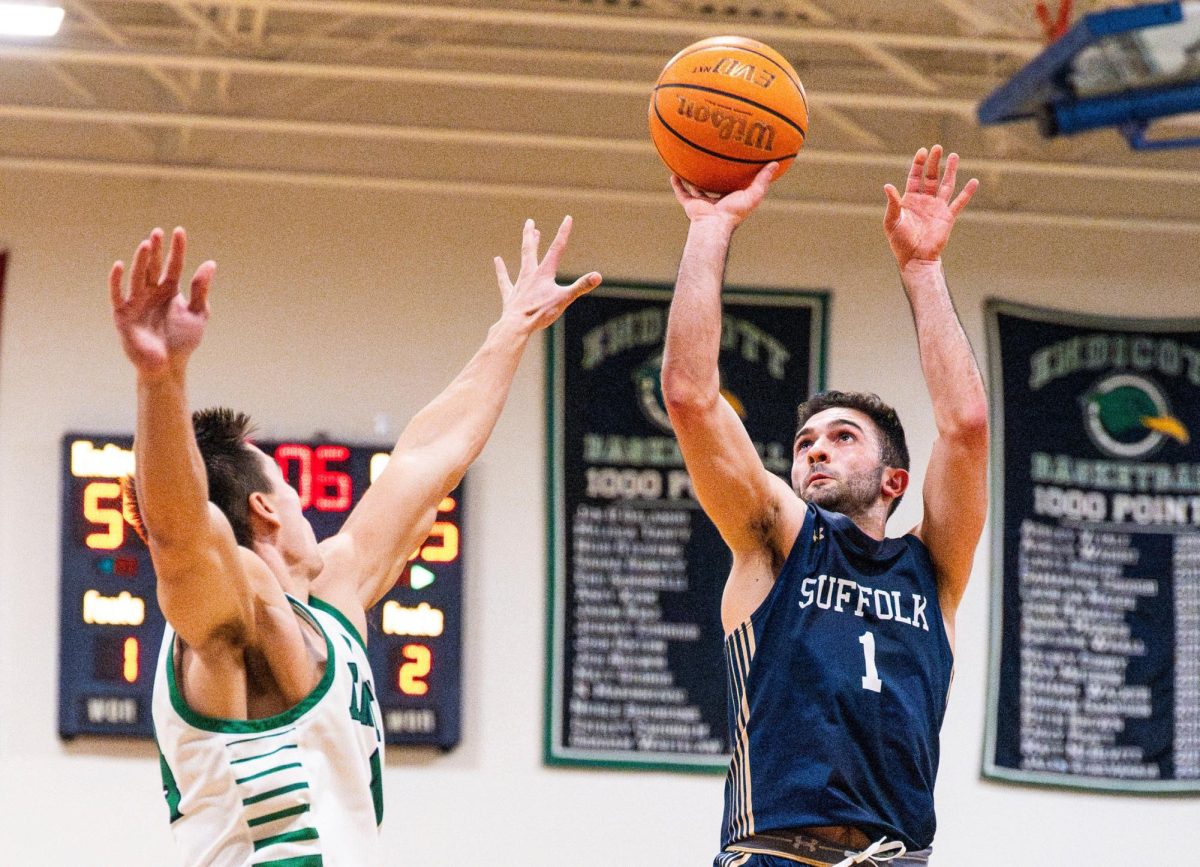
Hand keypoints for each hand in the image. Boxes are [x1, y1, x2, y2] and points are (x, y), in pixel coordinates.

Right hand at [109, 227, 214, 377]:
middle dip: (156, 251)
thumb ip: (201, 290)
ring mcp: (137, 302)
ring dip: (141, 261)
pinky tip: (119, 266)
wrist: (168, 366)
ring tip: (147, 244)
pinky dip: (116, 281)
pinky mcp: (123, 314)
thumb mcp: (198, 314)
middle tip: (158, 232)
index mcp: (170, 291)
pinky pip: (117, 294)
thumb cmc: (183, 342)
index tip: (180, 232)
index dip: (177, 250)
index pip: (174, 266)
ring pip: (138, 276)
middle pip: (154, 267)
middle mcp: (152, 293)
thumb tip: (210, 263)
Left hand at [494, 216, 600, 332]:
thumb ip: (581, 286)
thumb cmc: (540, 313)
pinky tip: (497, 260)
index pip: (557, 249)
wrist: (516, 326)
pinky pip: (505, 280)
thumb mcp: (564, 299)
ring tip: (527, 235)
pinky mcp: (511, 296)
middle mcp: (530, 275)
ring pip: (522, 261)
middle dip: (532, 236)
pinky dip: (501, 270)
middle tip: (530, 222)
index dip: (563, 233)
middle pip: (530, 250)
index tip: (567, 218)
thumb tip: (597, 276)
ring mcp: (520, 284)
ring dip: (526, 246)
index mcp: (544, 274)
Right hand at [670, 163, 777, 228]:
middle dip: (714, 176)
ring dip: (694, 180)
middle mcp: (716, 201)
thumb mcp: (753, 194)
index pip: (733, 185)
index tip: (735, 162)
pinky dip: (677, 185)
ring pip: (697, 189)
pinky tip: (673, 173)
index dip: (735, 175)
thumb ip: (763, 180)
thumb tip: (776, 164)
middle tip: (713, 160)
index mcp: (731, 199)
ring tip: (690, 165)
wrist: (714, 224)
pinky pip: (682, 193)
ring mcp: (702, 203)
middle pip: (715, 186)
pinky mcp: (691, 205)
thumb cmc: (735, 212)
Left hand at [883, 145, 977, 269]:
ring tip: (955, 155)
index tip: (922, 151)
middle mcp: (925, 201)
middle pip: (931, 177)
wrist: (915, 258)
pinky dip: (967, 193)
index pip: (915, 177)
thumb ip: (892, 203)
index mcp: (910, 200)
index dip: (918, 164)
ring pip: (946, 185)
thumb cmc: (900, 242)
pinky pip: (959, 202)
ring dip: (950, 170)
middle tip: (938, 147)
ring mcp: (937, 208)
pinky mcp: (947, 217)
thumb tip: (887, 185)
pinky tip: (974, 181)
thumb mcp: (892, 221)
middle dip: (934, 162)